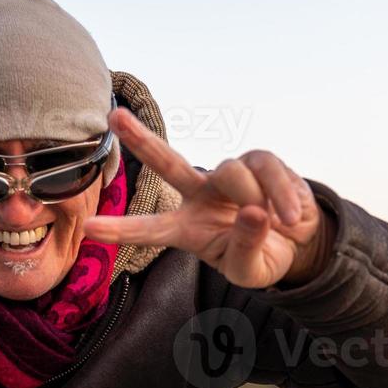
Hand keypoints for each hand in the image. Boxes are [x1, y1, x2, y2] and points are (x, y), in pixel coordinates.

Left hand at [83, 108, 330, 288]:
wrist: (298, 245)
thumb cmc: (261, 258)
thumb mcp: (250, 270)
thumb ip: (246, 247)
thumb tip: (252, 212)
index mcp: (187, 229)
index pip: (150, 229)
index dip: (121, 229)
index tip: (88, 228)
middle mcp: (199, 195)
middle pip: (167, 163)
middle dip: (141, 139)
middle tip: (113, 116)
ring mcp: (226, 176)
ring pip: (233, 172)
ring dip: (260, 199)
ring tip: (282, 225)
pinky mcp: (257, 162)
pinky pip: (267, 169)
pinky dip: (284, 195)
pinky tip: (292, 216)